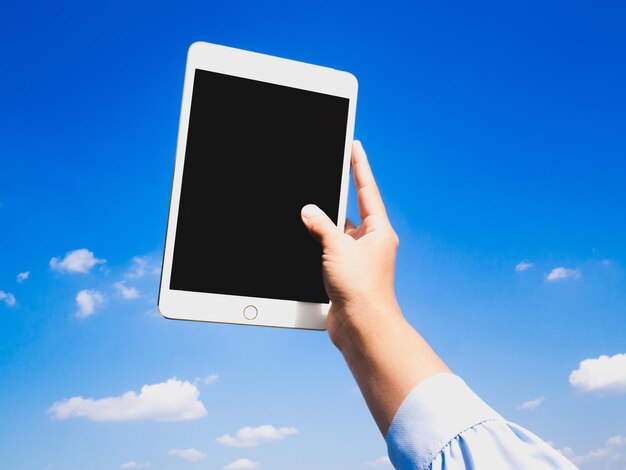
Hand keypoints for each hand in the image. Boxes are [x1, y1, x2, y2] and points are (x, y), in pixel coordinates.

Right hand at [301, 141, 400, 347]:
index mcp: (379, 231)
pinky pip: (330, 251)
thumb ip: (321, 226)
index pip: (367, 190)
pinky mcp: (346, 273)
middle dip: (335, 199)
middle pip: (350, 211)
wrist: (362, 327)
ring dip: (324, 228)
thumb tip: (309, 211)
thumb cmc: (360, 289)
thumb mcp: (336, 249)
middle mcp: (371, 243)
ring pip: (337, 233)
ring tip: (309, 218)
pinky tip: (306, 243)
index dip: (360, 167)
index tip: (356, 147)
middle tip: (324, 176)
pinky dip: (318, 246)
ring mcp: (359, 258)